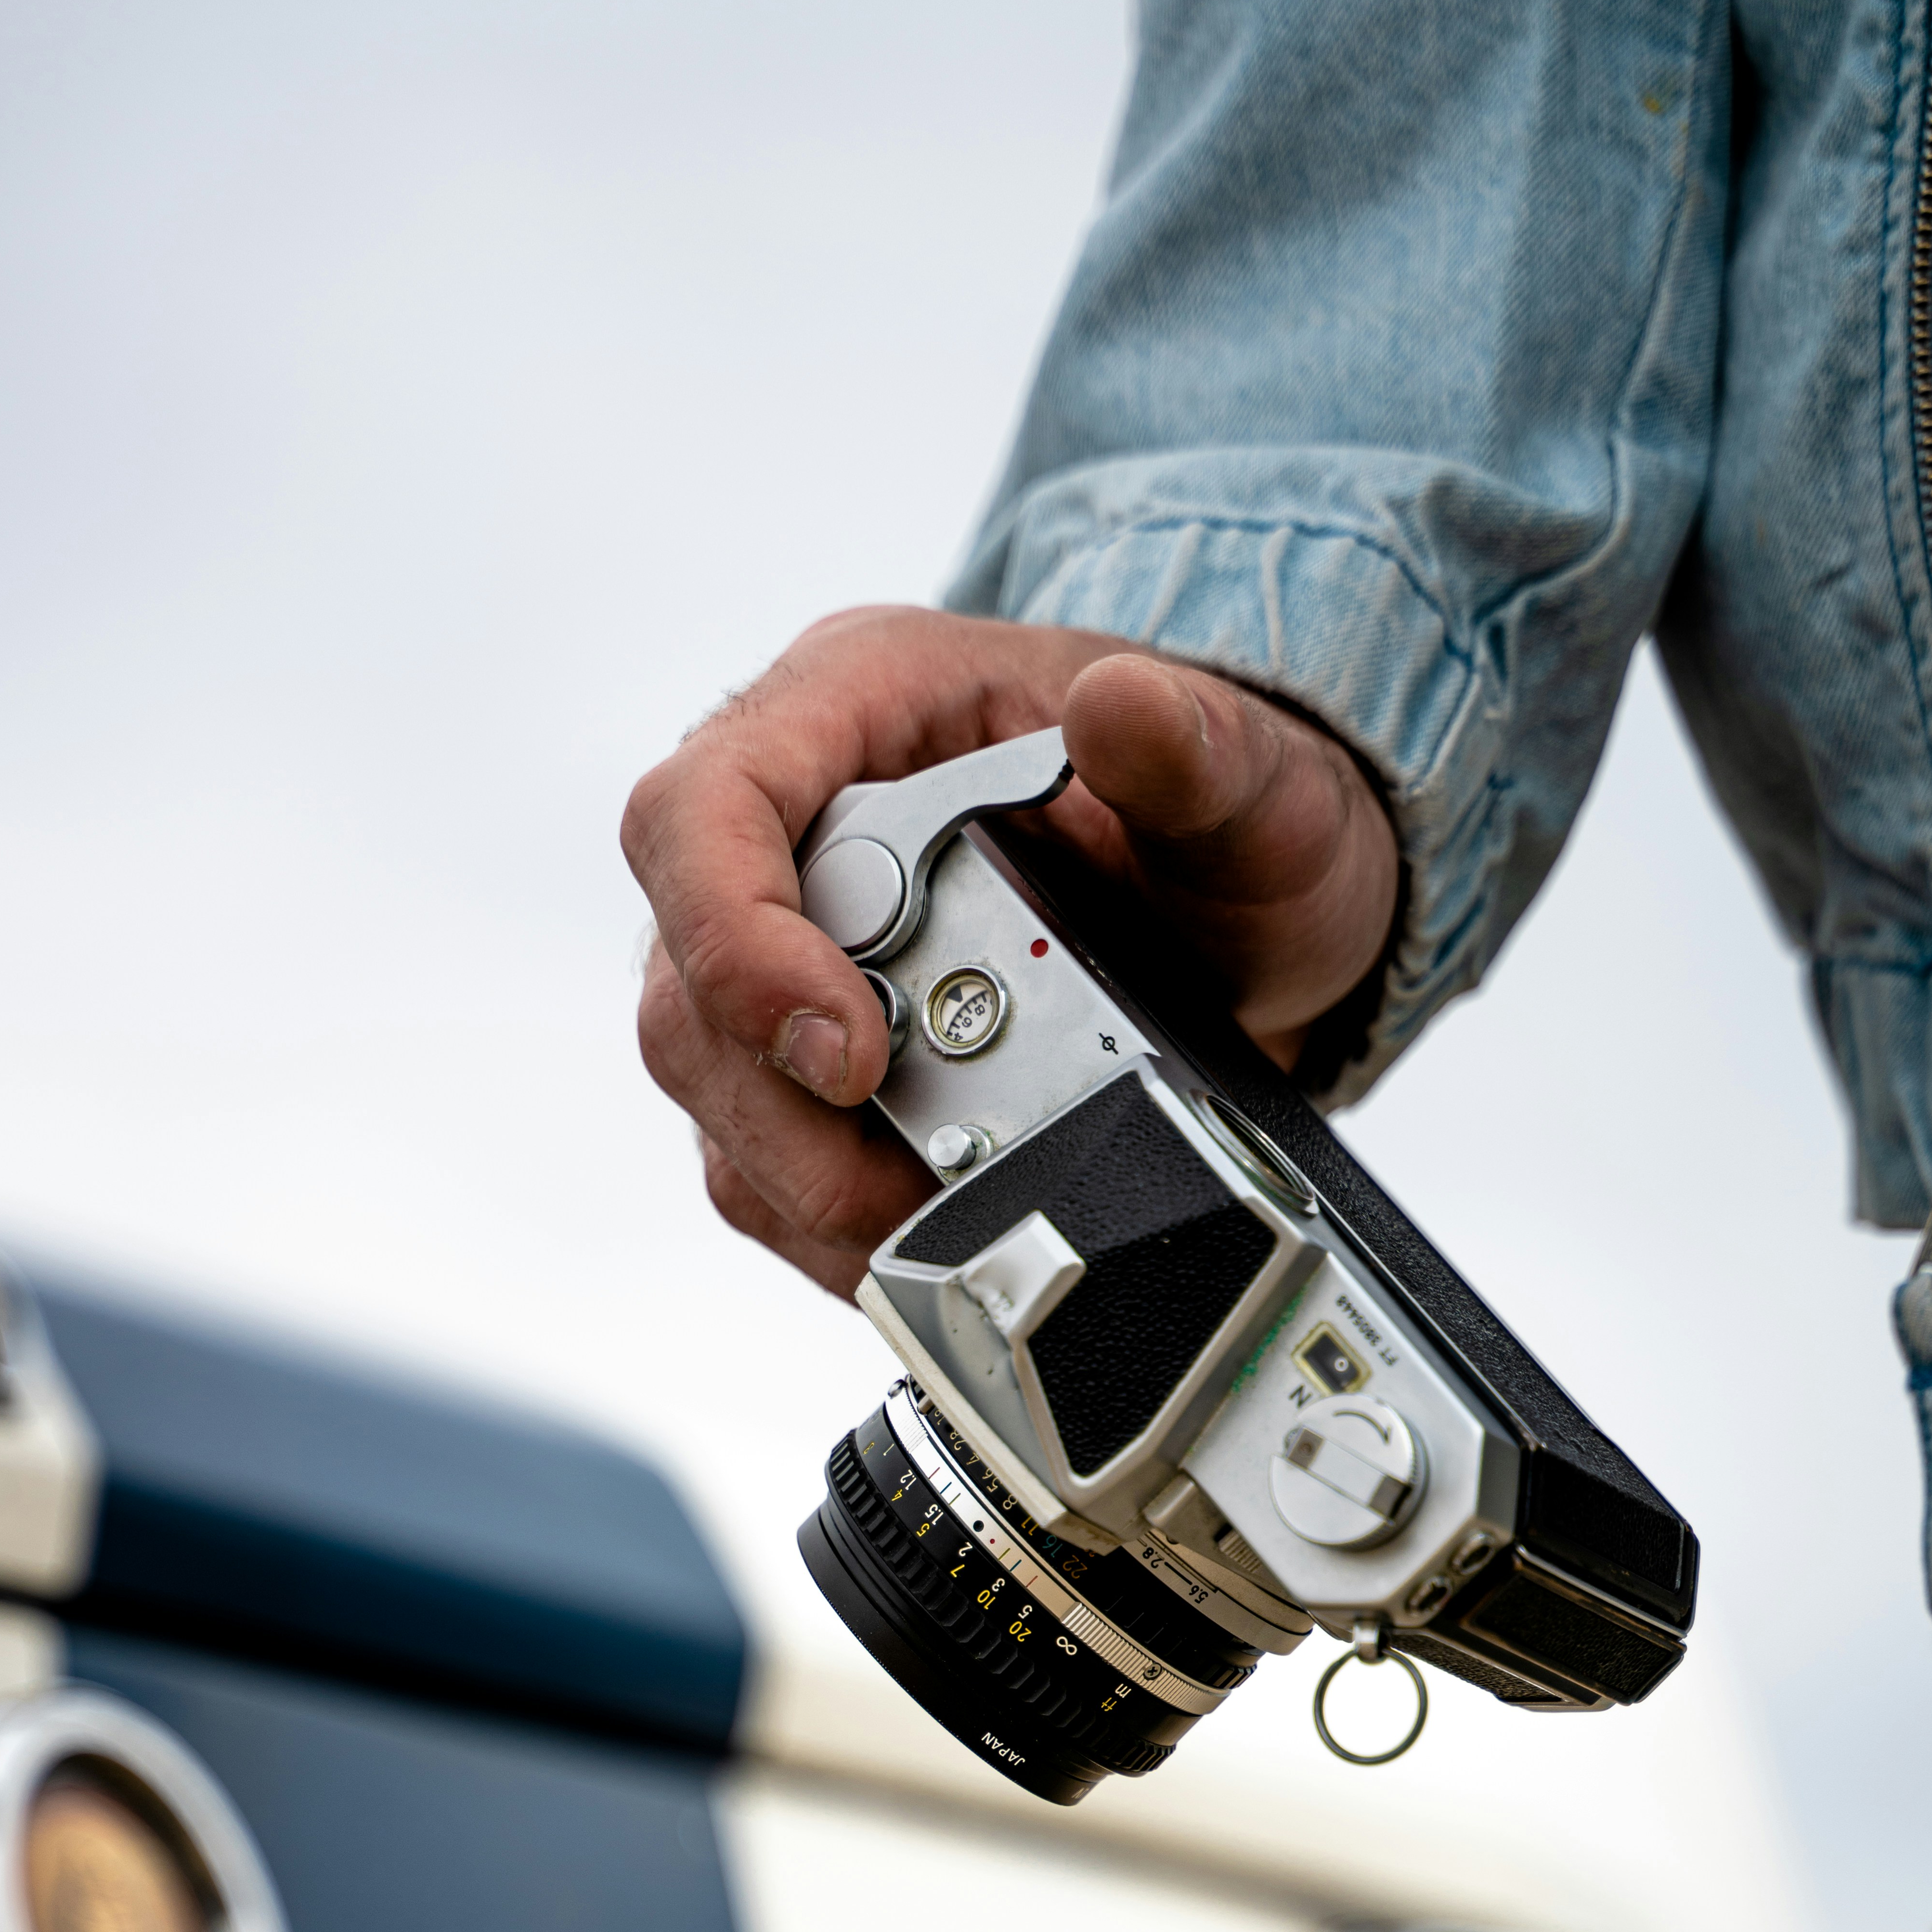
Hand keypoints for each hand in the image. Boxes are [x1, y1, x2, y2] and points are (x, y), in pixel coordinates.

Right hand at [623, 605, 1398, 1300]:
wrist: (1247, 908)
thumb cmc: (1220, 813)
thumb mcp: (1246, 775)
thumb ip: (1195, 747)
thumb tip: (1123, 707)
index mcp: (854, 705)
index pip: (701, 811)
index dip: (738, 943)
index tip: (850, 1053)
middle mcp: (790, 830)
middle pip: (684, 991)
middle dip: (788, 1112)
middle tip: (924, 1174)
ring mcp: (787, 957)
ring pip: (711, 1099)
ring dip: (816, 1182)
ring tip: (952, 1207)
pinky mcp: (807, 1067)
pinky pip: (763, 1169)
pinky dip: (839, 1221)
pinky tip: (935, 1225)